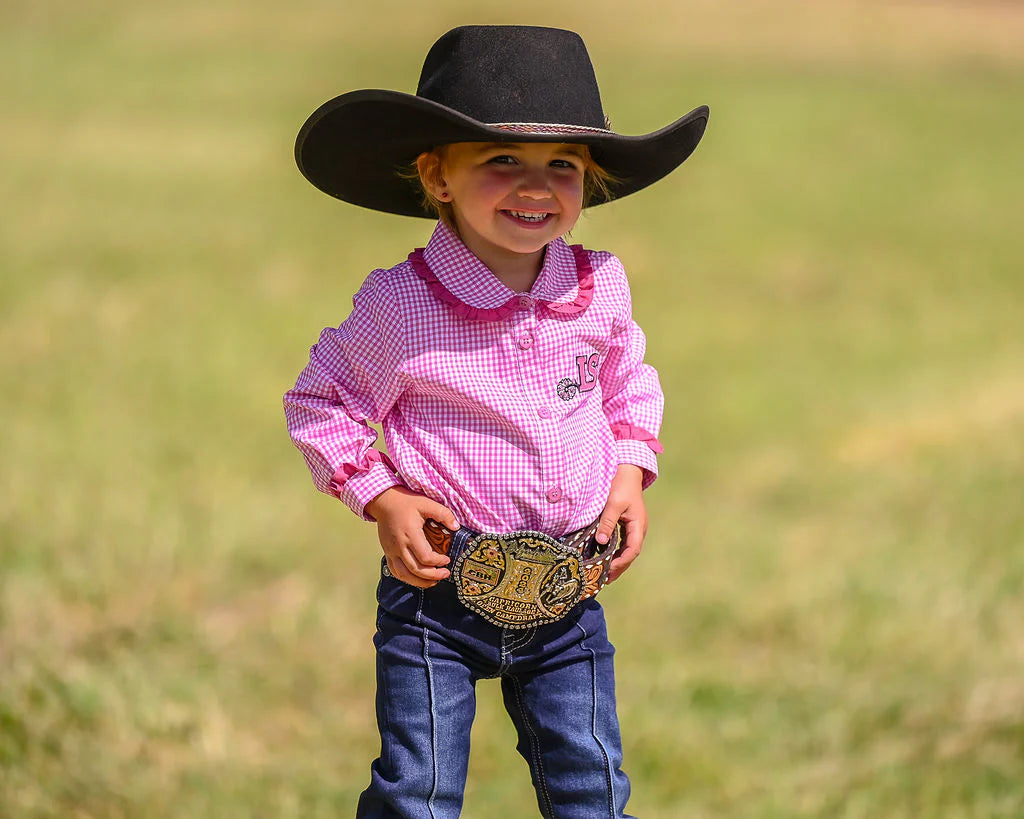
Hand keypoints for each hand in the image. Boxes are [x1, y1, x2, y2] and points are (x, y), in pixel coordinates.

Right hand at [365, 486, 459, 587]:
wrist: (384, 502)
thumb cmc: (406, 503)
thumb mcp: (426, 503)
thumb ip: (443, 514)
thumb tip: (456, 526)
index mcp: (410, 534)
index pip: (425, 557)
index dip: (438, 561)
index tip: (447, 559)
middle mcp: (399, 546)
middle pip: (416, 570)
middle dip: (433, 576)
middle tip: (445, 574)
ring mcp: (391, 551)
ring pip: (404, 575)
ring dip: (420, 582)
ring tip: (434, 581)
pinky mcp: (387, 553)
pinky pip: (395, 571)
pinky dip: (407, 579)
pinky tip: (418, 578)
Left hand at [595, 464, 646, 582]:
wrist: (626, 471)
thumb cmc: (620, 486)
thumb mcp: (613, 503)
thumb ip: (608, 522)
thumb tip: (602, 541)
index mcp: (638, 525)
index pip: (632, 550)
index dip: (621, 562)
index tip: (608, 570)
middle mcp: (638, 529)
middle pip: (630, 554)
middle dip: (619, 568)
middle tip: (604, 580)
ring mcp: (633, 527)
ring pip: (627, 550)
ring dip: (617, 562)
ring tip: (604, 575)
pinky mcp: (627, 525)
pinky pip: (623, 543)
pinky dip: (615, 552)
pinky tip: (605, 558)